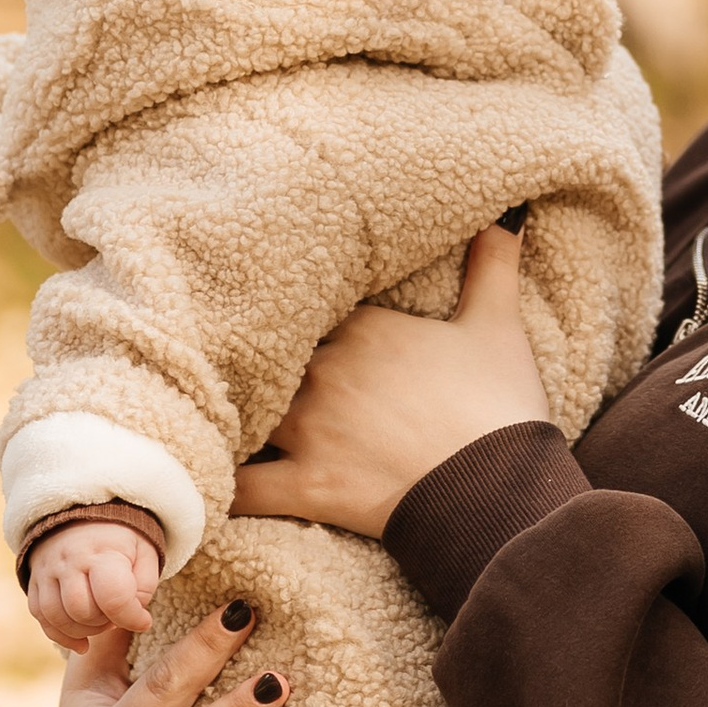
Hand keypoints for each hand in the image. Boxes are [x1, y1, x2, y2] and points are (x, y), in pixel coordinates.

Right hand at [26, 517, 160, 652]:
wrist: (83, 514)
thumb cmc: (121, 540)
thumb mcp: (145, 553)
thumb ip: (144, 587)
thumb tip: (134, 618)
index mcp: (102, 551)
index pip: (112, 597)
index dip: (131, 617)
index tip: (144, 620)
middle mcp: (69, 561)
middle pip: (82, 611)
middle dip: (105, 623)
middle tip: (118, 614)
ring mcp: (47, 571)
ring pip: (58, 618)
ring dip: (83, 631)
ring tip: (102, 622)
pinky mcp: (34, 582)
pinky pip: (41, 618)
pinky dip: (61, 635)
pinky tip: (82, 641)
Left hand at [230, 223, 551, 541]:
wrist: (500, 487)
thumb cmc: (500, 406)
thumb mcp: (499, 326)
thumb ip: (493, 266)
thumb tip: (505, 216)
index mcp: (363, 328)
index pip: (304, 309)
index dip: (294, 320)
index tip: (287, 328)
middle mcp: (325, 369)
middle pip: (267, 358)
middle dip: (259, 368)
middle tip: (243, 374)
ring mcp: (310, 428)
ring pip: (245, 413)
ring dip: (232, 418)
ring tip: (214, 421)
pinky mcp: (307, 485)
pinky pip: (243, 488)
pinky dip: (222, 490)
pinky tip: (202, 490)